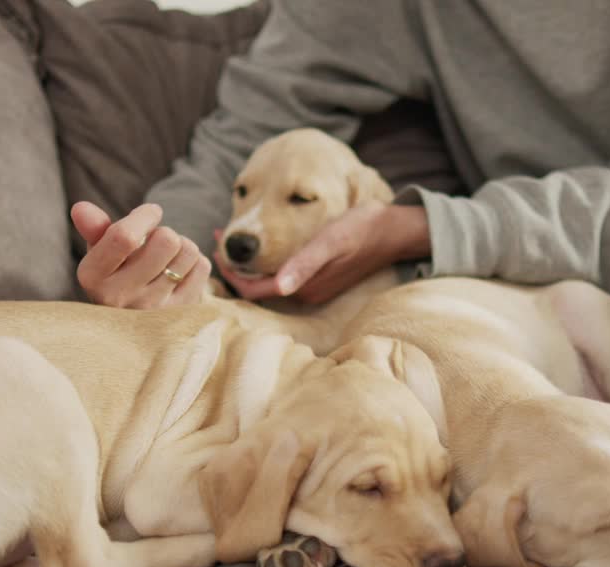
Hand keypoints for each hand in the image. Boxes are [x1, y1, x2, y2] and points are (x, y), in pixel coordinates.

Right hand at [72, 202, 210, 308]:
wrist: (134, 321)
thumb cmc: (117, 274)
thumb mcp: (100, 252)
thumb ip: (93, 228)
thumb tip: (80, 208)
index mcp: (94, 277)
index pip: (124, 237)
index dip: (145, 216)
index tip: (150, 213)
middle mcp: (121, 297)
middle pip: (166, 240)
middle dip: (165, 232)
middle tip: (156, 242)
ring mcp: (153, 310)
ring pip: (188, 251)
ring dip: (182, 246)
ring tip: (167, 258)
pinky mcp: (181, 314)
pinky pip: (202, 267)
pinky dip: (194, 262)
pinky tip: (178, 273)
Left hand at [216, 203, 430, 303]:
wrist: (392, 230)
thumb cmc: (359, 230)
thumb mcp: (328, 243)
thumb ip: (304, 265)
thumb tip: (280, 288)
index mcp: (303, 288)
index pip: (252, 289)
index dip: (231, 270)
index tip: (218, 244)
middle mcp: (304, 293)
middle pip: (257, 287)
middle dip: (236, 265)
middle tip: (220, 236)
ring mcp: (312, 286)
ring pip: (268, 281)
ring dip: (250, 262)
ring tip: (235, 237)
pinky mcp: (318, 277)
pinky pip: (282, 274)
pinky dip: (266, 261)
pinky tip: (263, 244)